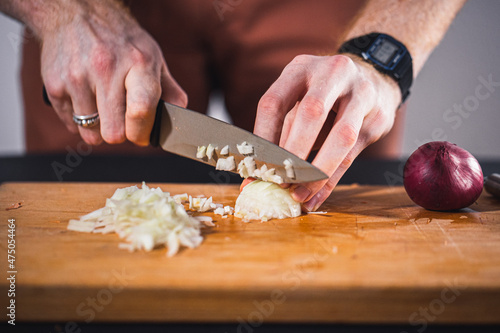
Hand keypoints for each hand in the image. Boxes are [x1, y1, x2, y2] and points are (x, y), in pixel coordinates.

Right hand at [40, 0, 186, 145]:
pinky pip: (71, 125)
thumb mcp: (152, 56)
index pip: (141, 110)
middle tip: (122, 120)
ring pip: (91, 134)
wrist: (77, 13)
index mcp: (138, 63)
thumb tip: (181, 118)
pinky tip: (86, 100)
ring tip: (103, 108)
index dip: (142, 133)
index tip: (141, 136)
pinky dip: (80, 121)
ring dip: (99, 129)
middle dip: (121, 133)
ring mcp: (77, 77)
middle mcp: (106, 68)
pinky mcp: (55, 85)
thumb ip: (170, 90)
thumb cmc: (120, 40)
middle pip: (114, 132)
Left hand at [254, 54, 401, 210]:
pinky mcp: (377, 117)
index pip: (274, 102)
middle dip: (293, 153)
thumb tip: (256, 176)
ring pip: (341, 136)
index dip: (262, 137)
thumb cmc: (325, 94)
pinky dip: (331, 180)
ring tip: (298, 194)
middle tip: (279, 181)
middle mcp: (332, 74)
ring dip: (317, 172)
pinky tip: (316, 197)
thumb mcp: (299, 100)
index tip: (255, 168)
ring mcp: (361, 92)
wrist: (375, 75)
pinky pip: (353, 154)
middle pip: (311, 113)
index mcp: (301, 68)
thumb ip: (280, 132)